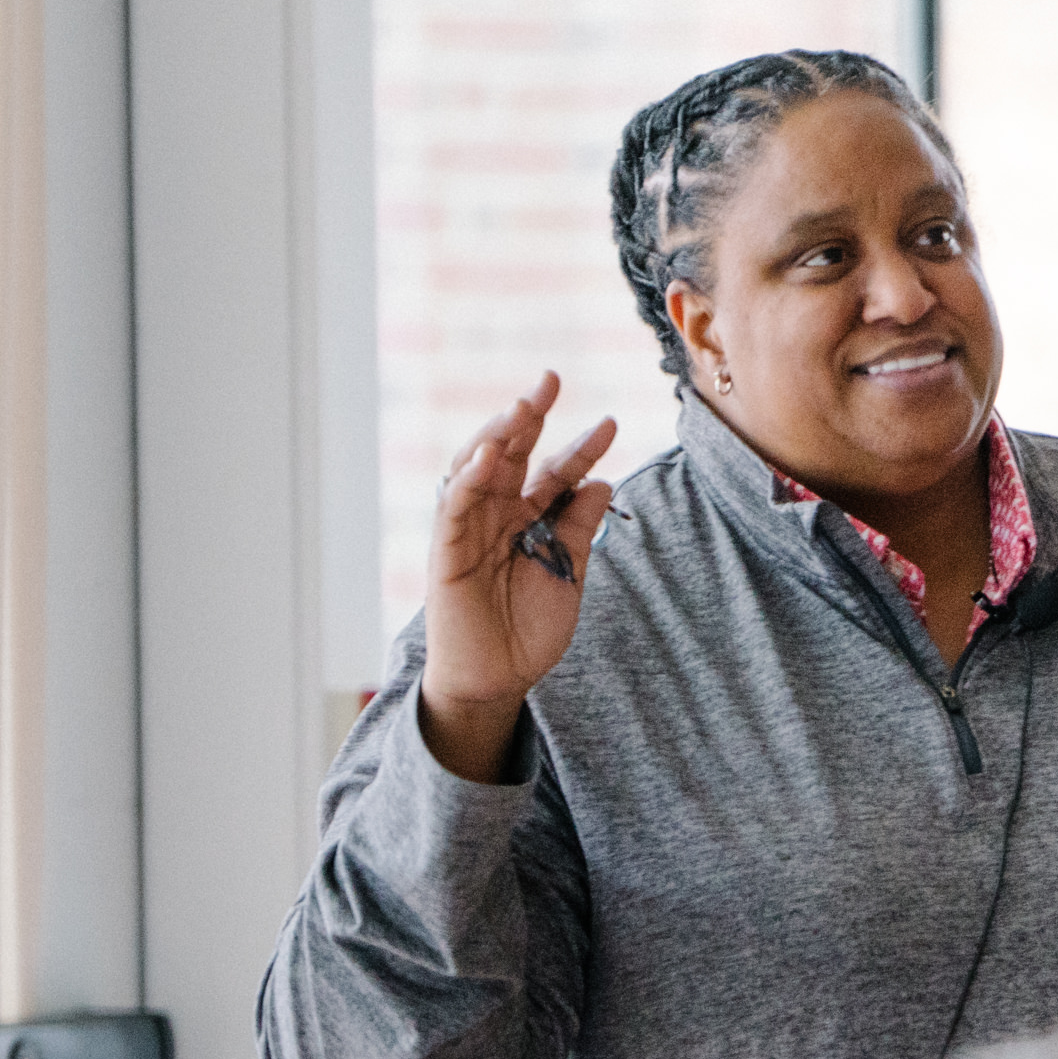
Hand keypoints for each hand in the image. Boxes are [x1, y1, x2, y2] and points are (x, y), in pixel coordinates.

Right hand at [419, 374, 617, 782]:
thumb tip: (604, 482)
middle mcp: (498, 514)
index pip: (556, 473)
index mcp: (529, 519)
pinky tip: (490, 453)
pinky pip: (455, 506)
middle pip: (513, 456)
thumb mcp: (568, 573)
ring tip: (522, 406)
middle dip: (531, 417)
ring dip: (499, 435)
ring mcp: (470, 528)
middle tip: (551, 379)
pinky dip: (471, 478)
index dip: (581, 449)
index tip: (610, 423)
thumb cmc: (528, 630)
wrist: (497, 679)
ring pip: (479, 469)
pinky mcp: (447, 549)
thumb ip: (579, 528)